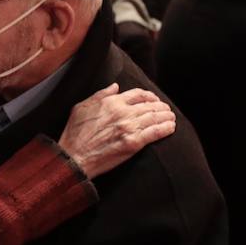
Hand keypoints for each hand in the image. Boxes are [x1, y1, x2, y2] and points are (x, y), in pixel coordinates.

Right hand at [58, 84, 175, 178]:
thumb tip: (115, 87)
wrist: (74, 157)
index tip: (154, 100)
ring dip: (167, 116)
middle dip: (161, 107)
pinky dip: (166, 128)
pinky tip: (171, 127)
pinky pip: (155, 132)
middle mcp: (122, 112)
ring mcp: (129, 127)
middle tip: (166, 110)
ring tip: (171, 118)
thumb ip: (100, 95)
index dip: (150, 96)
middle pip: (150, 105)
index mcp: (111, 102)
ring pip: (155, 117)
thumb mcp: (81, 107)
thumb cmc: (74, 134)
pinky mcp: (133, 143)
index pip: (138, 94)